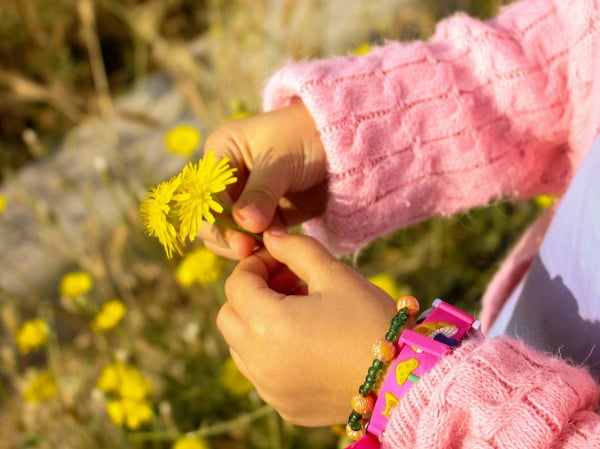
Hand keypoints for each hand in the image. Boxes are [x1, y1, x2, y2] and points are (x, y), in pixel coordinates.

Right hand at [199, 102, 327, 258]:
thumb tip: (244, 224)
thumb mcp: (280, 162)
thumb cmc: (306, 139)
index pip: (204, 194)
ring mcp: (243, 201)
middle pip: (207, 218)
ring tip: (264, 247)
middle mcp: (225, 179)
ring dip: (241, 246)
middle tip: (247, 250)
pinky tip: (275, 248)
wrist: (339, 148)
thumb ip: (261, 194)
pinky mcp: (262, 218)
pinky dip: (259, 248)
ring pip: (226, 234)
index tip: (238, 240)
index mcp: (221, 154)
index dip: (216, 219)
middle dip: (224, 237)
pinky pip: (250, 240)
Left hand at [217, 229, 401, 425]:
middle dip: (252, 293)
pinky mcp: (285, 407)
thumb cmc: (371, 320)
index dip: (256, 264)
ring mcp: (269, 389)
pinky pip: (262, 374)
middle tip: (289, 284)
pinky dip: (272, 353)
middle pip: (229, 316)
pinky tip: (308, 344)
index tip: (282, 260)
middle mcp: (258, 361)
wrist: (405, 378)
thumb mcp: (335, 274)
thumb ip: (296, 249)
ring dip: (258, 324)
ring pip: (240, 347)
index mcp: (266, 324)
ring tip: (300, 313)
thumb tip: (271, 236)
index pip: (237, 284)